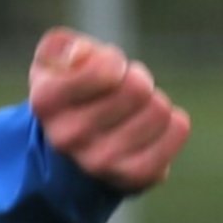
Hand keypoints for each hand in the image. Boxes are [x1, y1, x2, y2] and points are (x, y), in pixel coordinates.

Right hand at [28, 27, 189, 192]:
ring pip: (159, 109)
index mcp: (45, 101)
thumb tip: (82, 54)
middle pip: (138, 87)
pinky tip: (157, 126)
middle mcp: (67, 137)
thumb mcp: (55, 59)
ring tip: (135, 111)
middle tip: (122, 92)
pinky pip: (176, 131)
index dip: (112, 60)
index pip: (105, 69)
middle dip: (136, 79)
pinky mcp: (133, 177)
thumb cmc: (71, 88)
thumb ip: (62, 46)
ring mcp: (100, 162)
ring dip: (154, 101)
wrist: (77, 147)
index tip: (106, 70)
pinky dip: (174, 123)